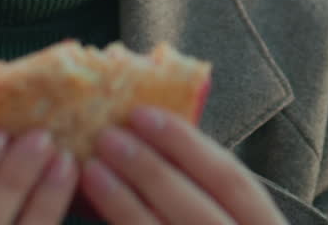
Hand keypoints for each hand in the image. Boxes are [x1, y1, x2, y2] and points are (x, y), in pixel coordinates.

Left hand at [80, 107, 286, 224]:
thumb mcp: (236, 222)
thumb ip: (209, 194)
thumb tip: (159, 139)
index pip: (232, 181)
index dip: (187, 144)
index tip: (142, 113)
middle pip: (195, 210)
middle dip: (148, 168)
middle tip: (106, 136)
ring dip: (124, 202)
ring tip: (91, 169)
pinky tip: (93, 211)